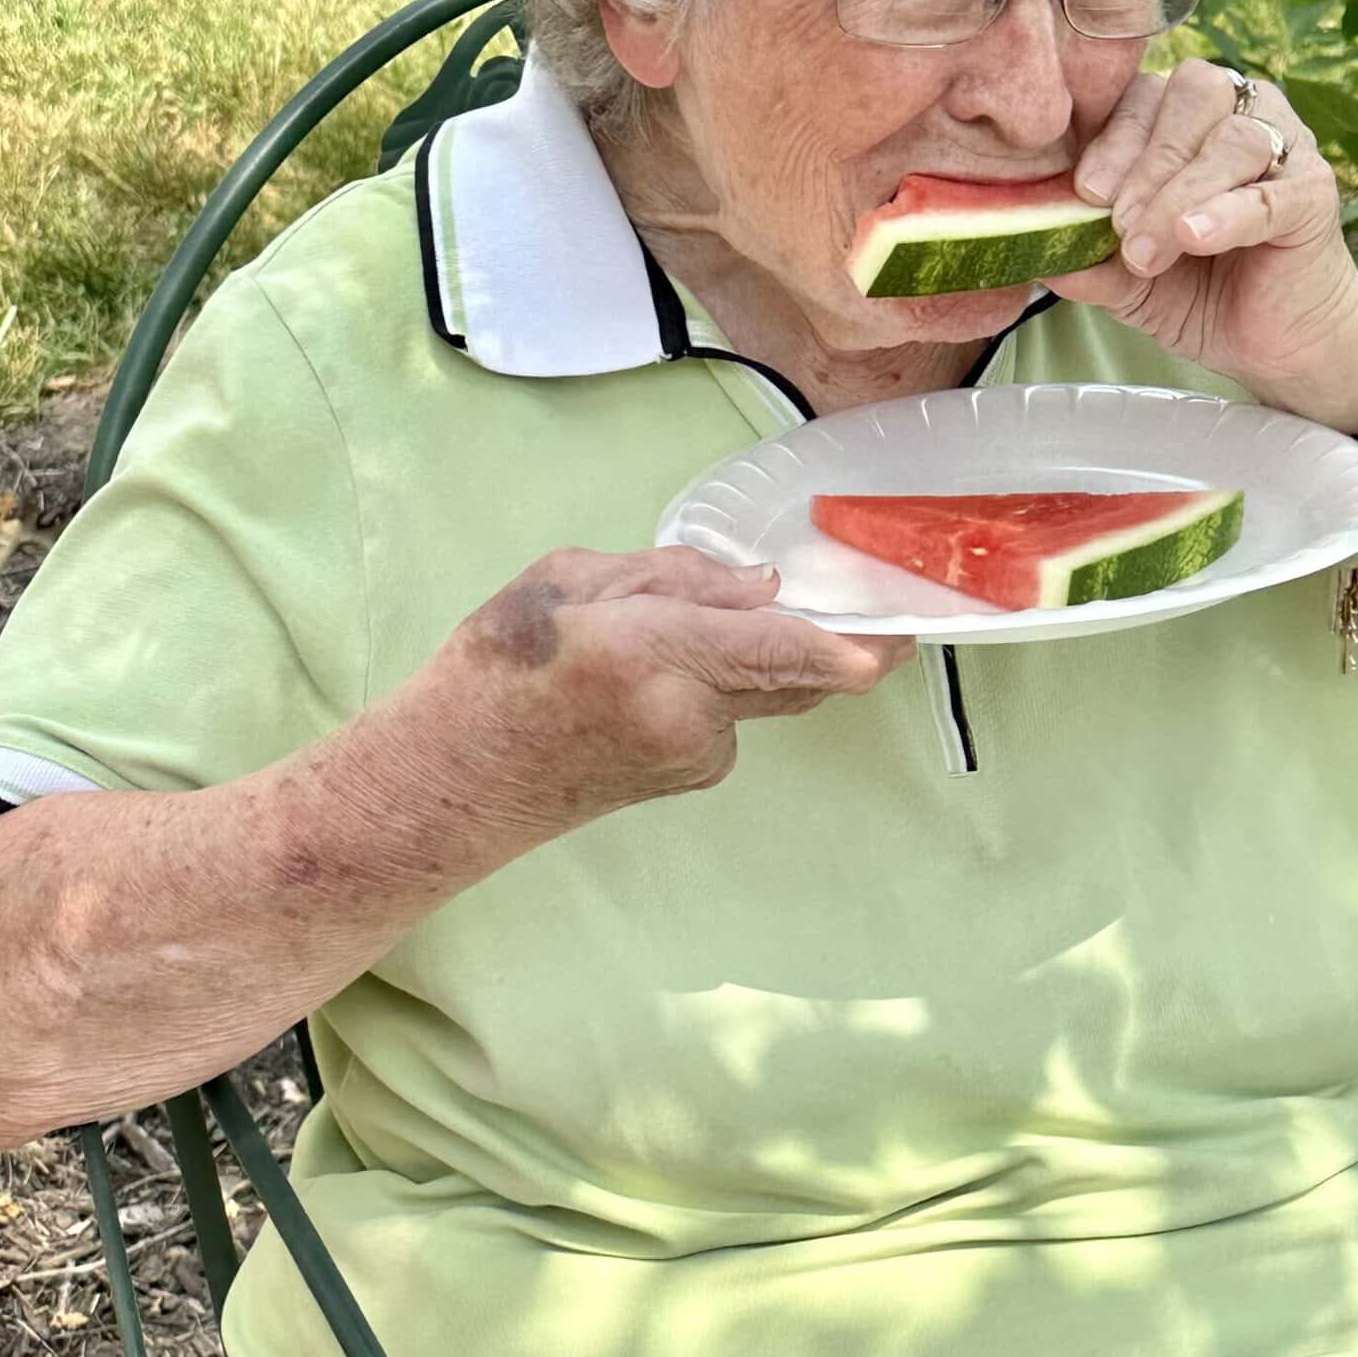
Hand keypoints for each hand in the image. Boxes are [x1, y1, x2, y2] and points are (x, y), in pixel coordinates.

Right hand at [411, 545, 912, 842]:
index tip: (903, 637)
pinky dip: (717, 681)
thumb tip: (760, 588)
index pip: (774, 651)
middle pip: (797, 672)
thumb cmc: (495, 667)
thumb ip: (671, 577)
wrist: (453, 779)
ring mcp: (697, 757)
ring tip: (662, 634)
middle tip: (884, 614)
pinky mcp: (694, 776)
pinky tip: (647, 679)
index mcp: (652, 654)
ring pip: (761, 684)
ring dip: (748, 651)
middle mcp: (689, 715)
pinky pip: (732, 709)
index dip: (846, 646)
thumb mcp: (565, 582)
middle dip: (841, 642)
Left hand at [1045, 59, 1357, 431]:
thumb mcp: (1126, 279)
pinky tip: (1195, 237)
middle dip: (1145, 161)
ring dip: (1179, 193)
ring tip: (1148, 251)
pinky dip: (1227, 212)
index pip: (1143, 93)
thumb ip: (1085, 258)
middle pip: (1191, 94)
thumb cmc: (1201, 293)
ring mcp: (1286, 147)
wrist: (1275, 345)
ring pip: (1232, 139)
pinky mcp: (1314, 193)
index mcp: (1184, 118)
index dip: (1112, 136)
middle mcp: (1239, 114)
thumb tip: (1029, 248)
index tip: (1085, 193)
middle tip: (1118, 226)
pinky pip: (1271, 190)